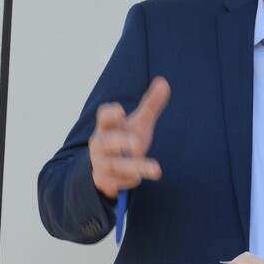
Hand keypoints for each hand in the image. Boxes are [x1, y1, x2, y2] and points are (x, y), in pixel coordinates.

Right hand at [89, 77, 170, 199]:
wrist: (106, 168)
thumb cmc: (125, 139)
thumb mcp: (138, 124)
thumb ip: (150, 105)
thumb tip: (164, 82)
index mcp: (107, 126)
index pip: (104, 116)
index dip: (110, 114)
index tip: (120, 111)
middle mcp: (99, 143)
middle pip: (109, 142)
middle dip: (123, 142)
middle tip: (138, 144)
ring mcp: (99, 162)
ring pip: (118, 165)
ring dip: (137, 167)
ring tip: (156, 170)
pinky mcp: (102, 180)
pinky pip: (119, 181)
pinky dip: (131, 180)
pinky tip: (136, 177)